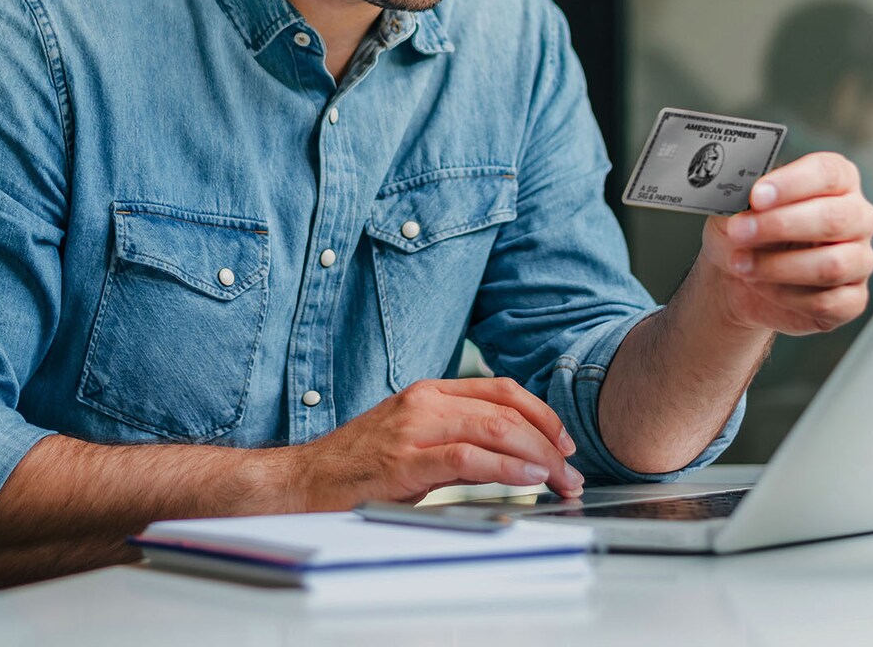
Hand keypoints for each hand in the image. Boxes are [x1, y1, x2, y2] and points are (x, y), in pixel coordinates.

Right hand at [282, 378, 583, 509]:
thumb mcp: (413, 440)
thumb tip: (510, 455)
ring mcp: (413, 428)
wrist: (302, 482)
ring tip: (559, 479)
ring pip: (495, 428)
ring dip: (538, 456)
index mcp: (428, 392)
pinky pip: (468, 457)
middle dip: (549, 441)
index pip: (501, 389)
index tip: (564, 442)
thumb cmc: (356, 466)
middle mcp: (424, 402)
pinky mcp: (405, 460)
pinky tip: (527, 477)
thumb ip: (458, 440)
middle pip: (507, 409)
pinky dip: (506, 467)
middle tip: (571, 472)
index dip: (542, 413)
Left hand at [696, 151, 872, 336]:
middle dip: (781, 225)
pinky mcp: (852, 299)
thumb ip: (745, 192)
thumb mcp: (738, 205)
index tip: (757, 195)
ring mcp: (860, 260)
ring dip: (778, 266)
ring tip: (740, 263)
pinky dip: (785, 295)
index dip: (792, 183)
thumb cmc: (747, 231)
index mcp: (838, 181)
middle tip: (740, 230)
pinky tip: (761, 286)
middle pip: (834, 218)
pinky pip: (827, 302)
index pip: (829, 172)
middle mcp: (857, 217)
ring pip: (832, 265)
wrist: (736, 276)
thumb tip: (743, 191)